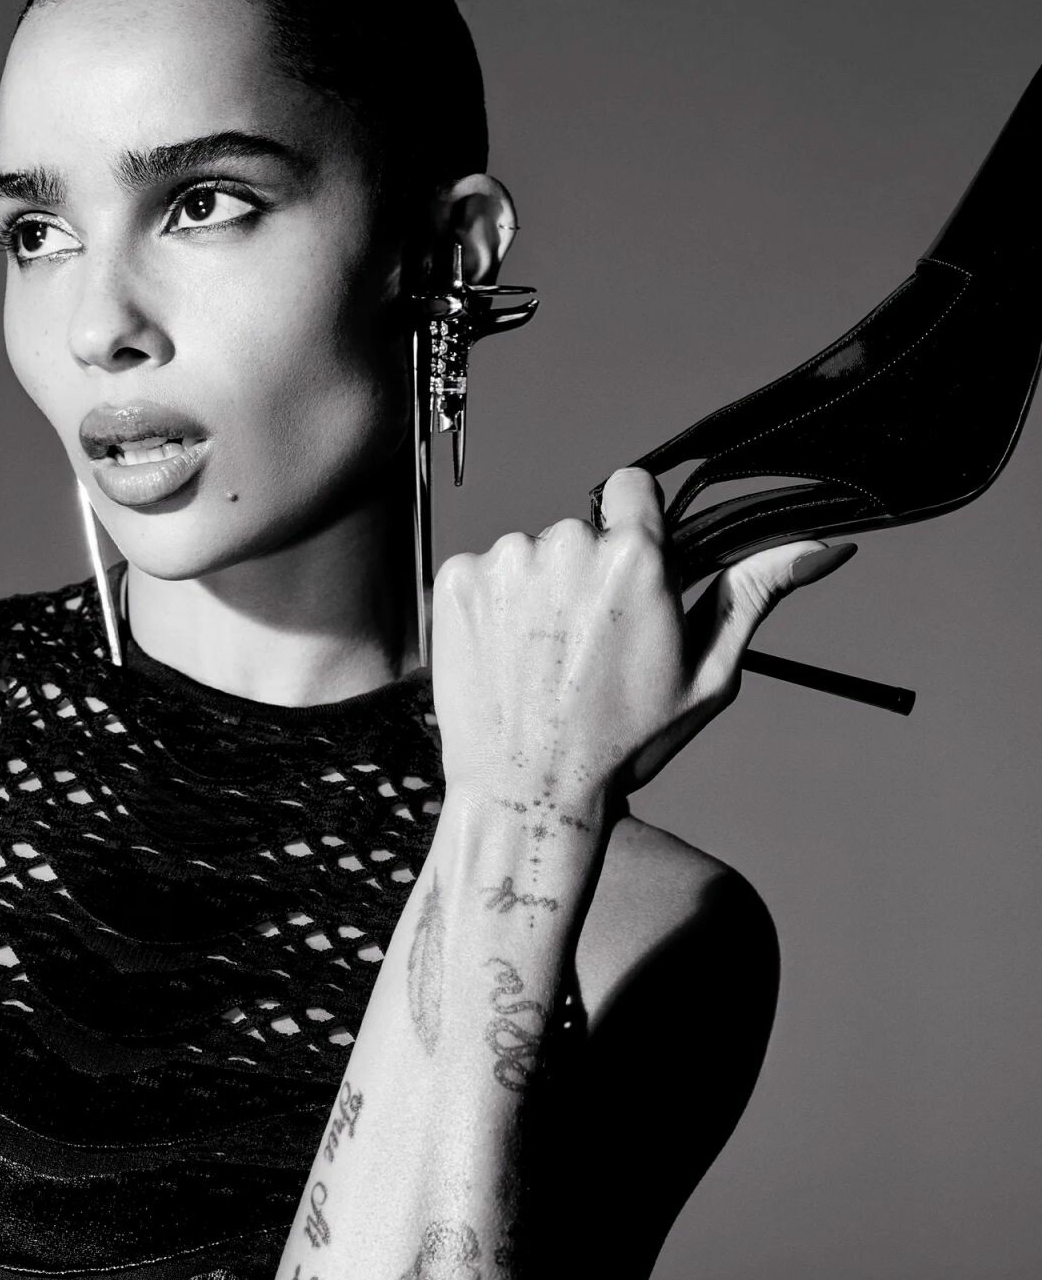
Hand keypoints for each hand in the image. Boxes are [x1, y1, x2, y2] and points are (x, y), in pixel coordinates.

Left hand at [430, 465, 856, 814]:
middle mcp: (567, 543)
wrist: (528, 793)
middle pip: (581, 530)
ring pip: (530, 554)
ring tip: (543, 662)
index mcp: (635, 556)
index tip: (627, 578)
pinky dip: (491, 610)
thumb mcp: (706, 674)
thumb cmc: (622, 744)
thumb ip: (754, 594)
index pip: (634, 486)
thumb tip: (822, 548)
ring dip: (536, 595)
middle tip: (586, 647)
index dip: (633, 530)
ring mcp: (506, 561)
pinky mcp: (457, 581)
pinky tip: (506, 660)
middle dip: (586, 575)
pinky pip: (483, 573)